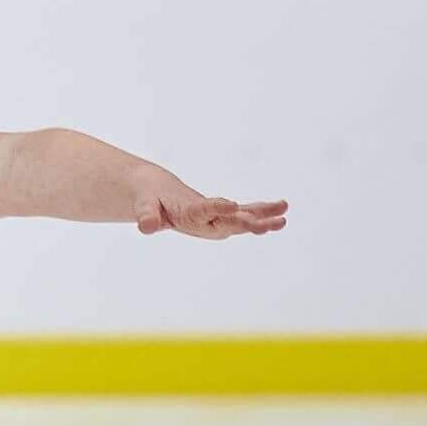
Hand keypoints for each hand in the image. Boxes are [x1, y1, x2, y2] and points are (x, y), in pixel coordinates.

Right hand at [135, 181, 288, 239]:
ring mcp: (215, 221)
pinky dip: (263, 211)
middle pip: (228, 224)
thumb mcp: (144, 204)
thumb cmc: (149, 198)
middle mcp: (204, 224)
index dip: (216, 209)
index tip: (232, 205)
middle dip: (249, 224)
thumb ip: (146, 215)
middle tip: (270, 224)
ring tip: (282, 218)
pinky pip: (245, 214)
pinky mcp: (223, 214)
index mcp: (185, 218)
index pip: (201, 213)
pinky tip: (281, 208)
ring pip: (242, 221)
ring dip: (263, 220)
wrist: (154, 199)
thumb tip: (146, 227)